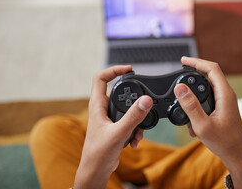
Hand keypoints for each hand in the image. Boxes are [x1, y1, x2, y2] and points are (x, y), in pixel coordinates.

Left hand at [74, 65, 152, 188]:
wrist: (96, 171)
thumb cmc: (98, 154)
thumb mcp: (118, 132)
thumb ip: (133, 116)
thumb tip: (145, 100)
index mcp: (97, 105)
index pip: (101, 78)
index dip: (114, 70)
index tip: (129, 69)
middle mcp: (102, 109)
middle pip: (118, 92)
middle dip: (132, 98)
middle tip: (143, 99)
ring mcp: (108, 119)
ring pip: (126, 109)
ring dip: (135, 118)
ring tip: (138, 130)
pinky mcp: (115, 128)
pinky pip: (128, 122)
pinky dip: (134, 129)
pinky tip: (135, 140)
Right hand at [174, 57, 241, 188]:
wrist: (237, 155)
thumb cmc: (224, 142)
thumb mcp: (202, 125)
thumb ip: (190, 105)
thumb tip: (180, 88)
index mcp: (225, 94)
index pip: (212, 68)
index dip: (197, 62)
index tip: (183, 60)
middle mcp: (227, 95)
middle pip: (210, 74)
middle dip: (194, 71)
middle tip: (180, 71)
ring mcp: (226, 101)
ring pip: (208, 86)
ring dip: (195, 90)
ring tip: (182, 95)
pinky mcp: (223, 108)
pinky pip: (209, 97)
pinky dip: (198, 101)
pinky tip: (190, 116)